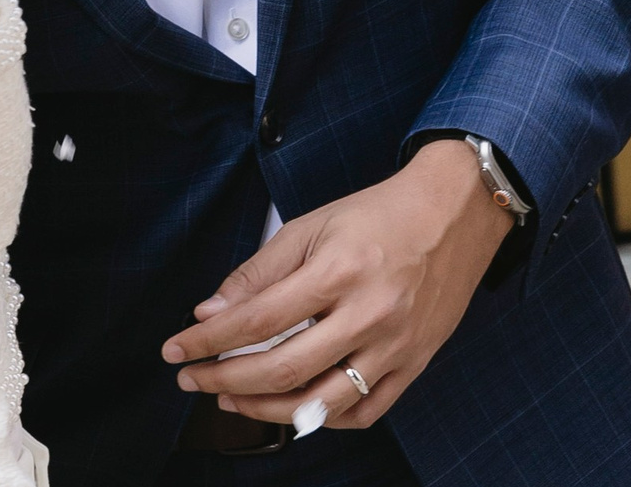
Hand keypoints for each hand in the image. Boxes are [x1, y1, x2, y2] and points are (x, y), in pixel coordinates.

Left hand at [160, 139, 511, 431]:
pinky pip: (364, 412)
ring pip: (321, 402)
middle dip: (224, 380)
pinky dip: (322, 418)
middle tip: (192, 378)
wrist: (454, 214)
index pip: (256, 320)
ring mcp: (395, 346)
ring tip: (231, 399)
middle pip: (283, 368)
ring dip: (265, 410)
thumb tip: (210, 313)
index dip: (208, 341)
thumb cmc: (379, 215)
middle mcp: (369, 314)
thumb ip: (258, 272)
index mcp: (338, 271)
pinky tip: (292, 407)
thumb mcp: (311, 226)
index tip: (176, 348)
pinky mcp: (415, 365)